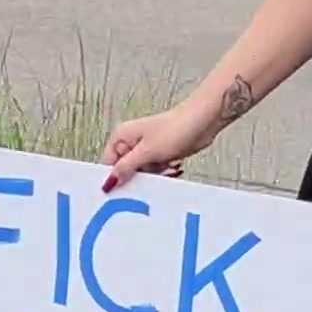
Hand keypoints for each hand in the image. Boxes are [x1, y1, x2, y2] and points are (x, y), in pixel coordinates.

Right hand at [102, 84, 236, 191]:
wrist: (203, 122)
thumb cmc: (175, 128)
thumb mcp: (146, 153)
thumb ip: (125, 169)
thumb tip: (108, 183)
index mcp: (121, 136)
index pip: (109, 164)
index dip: (116, 177)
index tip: (125, 189)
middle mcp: (131, 142)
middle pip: (126, 170)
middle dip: (141, 176)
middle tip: (154, 174)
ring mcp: (146, 148)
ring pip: (143, 172)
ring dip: (156, 174)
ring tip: (168, 166)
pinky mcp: (160, 153)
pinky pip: (156, 170)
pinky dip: (165, 172)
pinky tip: (174, 166)